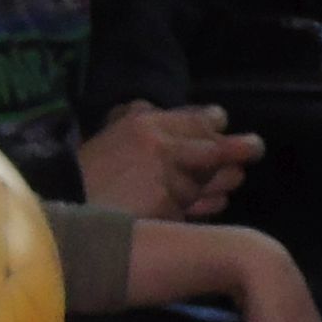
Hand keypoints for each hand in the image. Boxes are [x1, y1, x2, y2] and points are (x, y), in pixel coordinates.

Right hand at [78, 99, 260, 219]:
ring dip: (223, 181)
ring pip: (209, 180)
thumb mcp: (110, 135)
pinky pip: (199, 208)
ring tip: (233, 179)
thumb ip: (137, 117)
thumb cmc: (85, 176)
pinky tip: (214, 203)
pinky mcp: (169, 211)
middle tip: (255, 149)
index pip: (197, 119)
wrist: (65, 212)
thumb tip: (162, 108)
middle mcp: (161, 147)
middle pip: (213, 147)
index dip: (214, 122)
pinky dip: (208, 206)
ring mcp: (167, 180)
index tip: (222, 124)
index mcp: (145, 124)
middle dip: (240, 149)